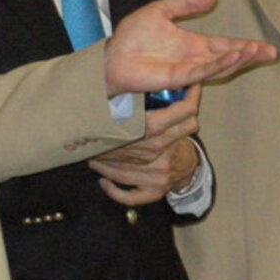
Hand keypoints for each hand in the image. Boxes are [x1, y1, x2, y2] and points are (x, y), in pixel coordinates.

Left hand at [90, 87, 201, 205]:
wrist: (190, 167)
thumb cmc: (176, 139)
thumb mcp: (176, 119)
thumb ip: (167, 105)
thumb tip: (141, 83)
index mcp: (170, 135)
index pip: (149, 126)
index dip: (128, 123)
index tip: (104, 114)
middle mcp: (163, 157)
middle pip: (124, 150)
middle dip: (104, 144)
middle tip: (89, 136)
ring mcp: (158, 177)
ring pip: (122, 171)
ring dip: (103, 163)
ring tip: (92, 154)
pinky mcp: (154, 192)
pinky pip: (130, 196)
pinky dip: (114, 190)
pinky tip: (103, 181)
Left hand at [104, 0, 275, 95]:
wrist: (112, 55)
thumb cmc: (132, 37)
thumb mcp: (162, 11)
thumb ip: (187, 5)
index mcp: (193, 45)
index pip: (225, 45)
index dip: (245, 46)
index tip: (265, 47)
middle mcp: (194, 59)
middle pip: (228, 58)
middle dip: (250, 55)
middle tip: (272, 53)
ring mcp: (187, 69)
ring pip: (219, 66)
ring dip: (238, 59)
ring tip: (257, 51)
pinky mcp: (178, 77)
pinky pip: (203, 71)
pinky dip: (219, 64)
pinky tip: (233, 56)